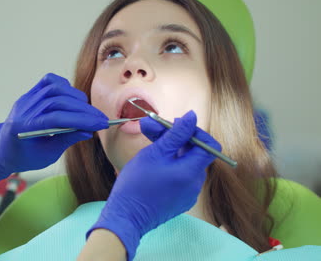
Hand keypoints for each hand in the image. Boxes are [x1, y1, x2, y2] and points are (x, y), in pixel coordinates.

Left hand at [0, 73, 107, 181]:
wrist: (3, 148)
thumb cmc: (24, 156)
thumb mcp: (47, 155)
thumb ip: (67, 140)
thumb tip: (88, 130)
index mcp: (24, 128)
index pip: (57, 119)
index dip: (82, 120)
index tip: (101, 125)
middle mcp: (24, 109)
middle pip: (58, 101)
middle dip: (84, 110)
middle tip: (100, 119)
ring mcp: (26, 98)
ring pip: (55, 88)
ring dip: (75, 97)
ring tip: (88, 111)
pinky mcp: (31, 93)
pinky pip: (49, 82)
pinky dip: (65, 87)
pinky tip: (74, 99)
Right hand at [87, 111, 220, 259]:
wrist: (125, 216)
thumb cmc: (137, 184)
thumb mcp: (155, 153)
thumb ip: (176, 134)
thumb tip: (192, 117)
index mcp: (192, 171)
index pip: (208, 145)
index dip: (194, 131)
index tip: (175, 125)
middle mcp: (195, 184)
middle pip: (194, 153)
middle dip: (176, 137)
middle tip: (152, 128)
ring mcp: (189, 193)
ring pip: (185, 163)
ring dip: (171, 150)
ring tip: (149, 142)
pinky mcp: (180, 199)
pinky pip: (181, 176)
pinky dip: (170, 165)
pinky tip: (153, 161)